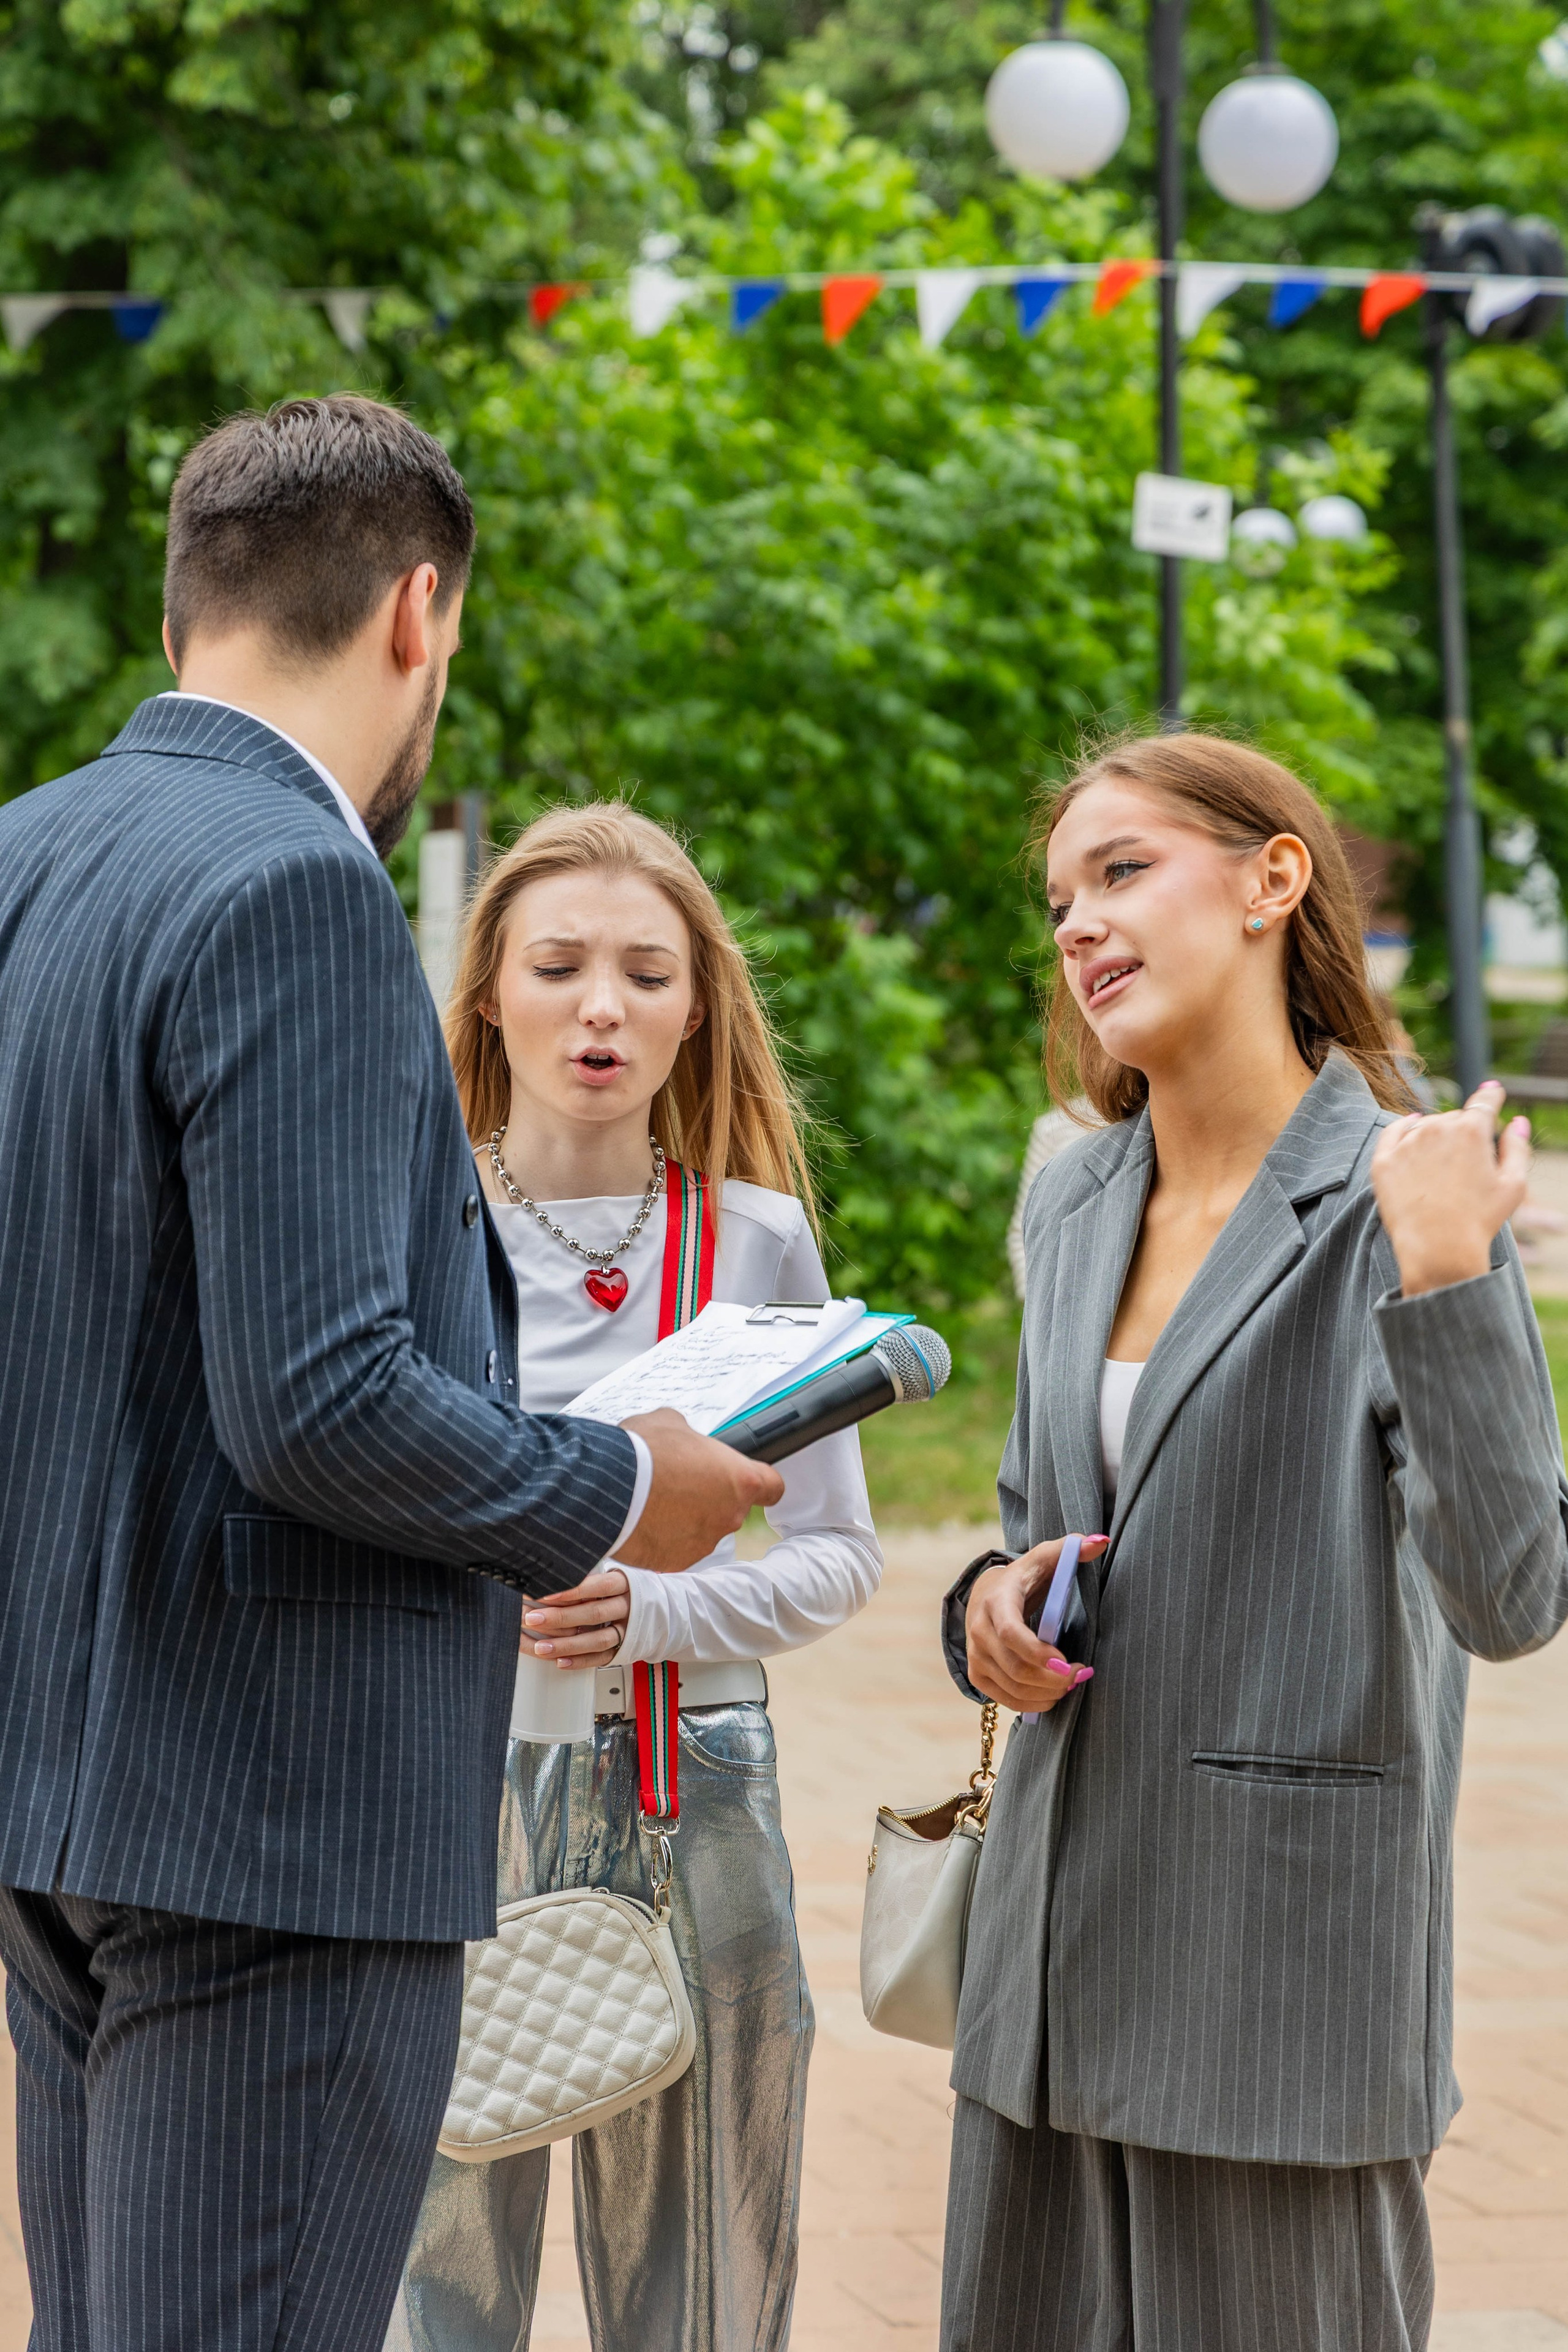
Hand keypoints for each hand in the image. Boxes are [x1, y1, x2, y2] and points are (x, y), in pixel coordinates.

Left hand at [521, 1568, 628, 1668]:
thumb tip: (553, 1576)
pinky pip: (601, 1658)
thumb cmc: (623, 1590)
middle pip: (595, 1613)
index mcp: (624, 1584)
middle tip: (533, 1618)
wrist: (658, 1609)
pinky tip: (560, 1661)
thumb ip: (587, 1578)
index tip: (546, 1594)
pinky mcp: (623, 1649)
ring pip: (598, 1640)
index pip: (599, 1586)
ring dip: (567, 1645)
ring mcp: (627, 1631)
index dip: (573, 1590)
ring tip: (541, 1647)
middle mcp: (627, 1608)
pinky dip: (580, 1661)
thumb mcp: (611, 1576)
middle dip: (561, 1617)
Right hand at [614, 1408, 783, 1574]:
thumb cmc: (644, 1452)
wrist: (608, 1490)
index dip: (761, 1483)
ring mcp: (704, 1542)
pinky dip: (663, 1538)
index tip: (749, 1482)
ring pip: (701, 1530)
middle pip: (730, 1508)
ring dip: (684, 1518)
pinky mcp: (676, 1562)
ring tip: (654, 1501)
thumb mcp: (671, 1423)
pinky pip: (675, 1548)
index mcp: (740, 1479)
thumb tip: (684, 1438)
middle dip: (708, 1498)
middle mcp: (730, 1516)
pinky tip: (642, 1520)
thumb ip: (690, 1435)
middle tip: (678, 1483)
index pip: (772, 1487)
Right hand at [963, 1535, 1108, 1712]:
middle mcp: (978, 1630)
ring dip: (1046, 1693)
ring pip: (1012, 1687)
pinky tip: (1053, 1695)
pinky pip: (1004, 1699)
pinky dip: (1032, 1703)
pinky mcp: (977, 1674)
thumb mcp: (1046, 1557)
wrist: (987, 1593)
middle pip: (1015, 1667)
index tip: (1068, 1663)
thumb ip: (1072, 1548)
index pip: (1010, 1633)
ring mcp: (976, 1655)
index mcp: (996, 1601)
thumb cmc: (1026, 1576)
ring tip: (1071, 1684)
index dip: (1038, 1652)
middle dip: (1051, 1678)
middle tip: (1080, 1675)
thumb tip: (1100, 1542)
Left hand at [1371, 1080, 1530, 1297]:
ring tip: (1443, 1167)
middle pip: (1454, 1119)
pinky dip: (1402, 1128)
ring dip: (1434, 1136)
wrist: (1438, 1249)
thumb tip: (1517, 1121)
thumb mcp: (1513, 1185)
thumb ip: (1517, 1148)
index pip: (1484, 1101)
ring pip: (1424, 1126)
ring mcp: (1407, 1144)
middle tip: (1467, 1164)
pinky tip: (1410, 1125)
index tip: (1492, 1091)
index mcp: (1472, 1131)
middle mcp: (1437, 1129)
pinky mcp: (1383, 1161)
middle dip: (1463, 1132)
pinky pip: (1392, 1133)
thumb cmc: (1480, 1220)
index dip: (1491, 1095)